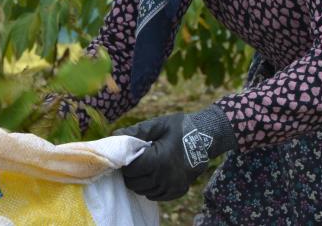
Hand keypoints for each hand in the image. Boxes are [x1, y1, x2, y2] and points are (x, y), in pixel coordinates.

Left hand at [113, 105, 236, 200]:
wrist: (206, 138)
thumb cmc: (180, 128)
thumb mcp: (158, 125)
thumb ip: (136, 131)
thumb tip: (114, 135)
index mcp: (159, 160)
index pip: (131, 169)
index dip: (126, 162)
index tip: (129, 154)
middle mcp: (166, 177)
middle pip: (134, 183)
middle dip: (131, 172)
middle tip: (136, 160)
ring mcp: (172, 187)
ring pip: (142, 191)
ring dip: (139, 180)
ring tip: (145, 166)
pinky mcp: (177, 192)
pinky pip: (154, 196)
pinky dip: (150, 187)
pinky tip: (154, 174)